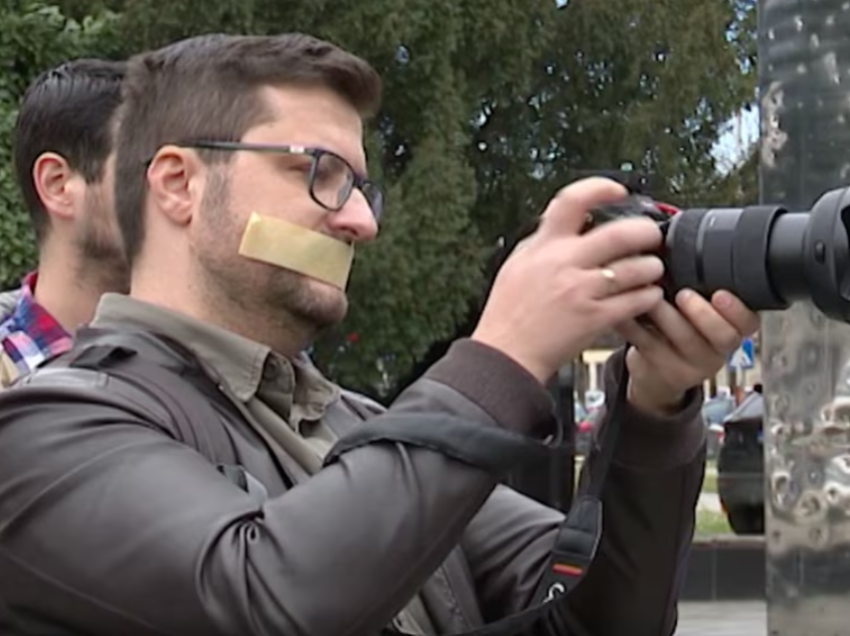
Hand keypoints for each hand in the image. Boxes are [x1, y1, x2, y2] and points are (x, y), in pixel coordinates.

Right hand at [471, 177, 666, 382]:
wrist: (506, 353)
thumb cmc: (508, 313)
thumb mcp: (518, 264)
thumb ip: (544, 240)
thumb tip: (569, 221)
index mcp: (544, 246)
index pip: (573, 201)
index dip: (601, 188)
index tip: (618, 191)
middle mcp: (564, 264)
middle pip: (620, 234)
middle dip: (646, 232)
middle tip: (651, 236)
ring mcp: (581, 291)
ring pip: (636, 268)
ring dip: (652, 266)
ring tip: (652, 269)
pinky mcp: (594, 319)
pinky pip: (636, 301)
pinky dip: (649, 296)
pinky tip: (647, 295)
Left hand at [615, 289, 759, 415]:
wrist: (656, 373)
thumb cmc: (679, 330)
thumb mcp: (697, 311)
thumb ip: (699, 287)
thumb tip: (674, 247)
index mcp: (731, 328)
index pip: (748, 321)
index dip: (737, 309)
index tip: (720, 294)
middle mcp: (716, 349)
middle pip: (722, 336)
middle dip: (703, 313)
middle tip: (684, 294)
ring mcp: (690, 363)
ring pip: (684, 340)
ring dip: (665, 315)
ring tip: (651, 297)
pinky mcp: (661, 368)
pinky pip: (648, 344)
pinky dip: (634, 325)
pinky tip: (625, 311)